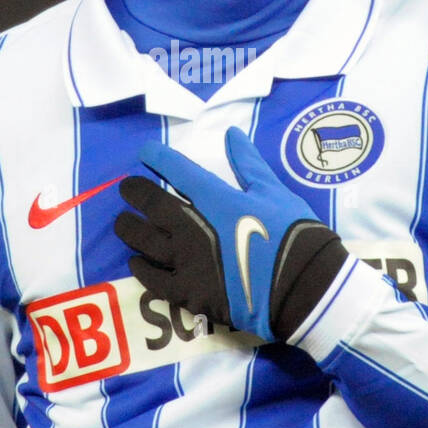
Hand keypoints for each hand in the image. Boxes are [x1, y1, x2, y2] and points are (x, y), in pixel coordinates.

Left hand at [115, 126, 348, 341]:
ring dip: (130, 229)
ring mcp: (188, 262)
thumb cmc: (294, 234)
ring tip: (123, 222)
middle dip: (135, 192)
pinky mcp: (190, 293)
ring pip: (144, 241)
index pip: (178, 171)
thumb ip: (248, 164)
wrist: (305, 287)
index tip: (145, 152)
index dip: (158, 158)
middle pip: (152, 205)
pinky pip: (154, 280)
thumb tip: (231, 134)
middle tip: (126, 187)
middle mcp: (193, 228)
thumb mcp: (275, 191)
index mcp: (216, 199)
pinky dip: (141, 268)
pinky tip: (135, 261)